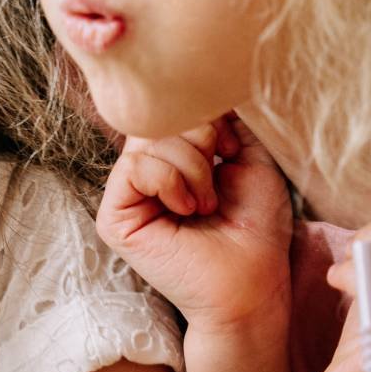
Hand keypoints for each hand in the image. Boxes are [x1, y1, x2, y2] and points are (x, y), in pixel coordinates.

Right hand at [96, 114, 293, 334]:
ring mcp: (125, 194)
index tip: (233, 150)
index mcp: (170, 157)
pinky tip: (186, 209)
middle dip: (199, 143)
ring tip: (205, 205)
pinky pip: (134, 168)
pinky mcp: (114, 217)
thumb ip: (228, 121)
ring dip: (191, 169)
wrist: (253, 286)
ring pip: (147, 142)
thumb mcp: (252, 160)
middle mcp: (142, 171)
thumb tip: (204, 86)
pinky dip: (169, 182)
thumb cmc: (256, 231)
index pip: (170, 110)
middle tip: (218, 185)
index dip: (206, 119)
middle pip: (157, 120)